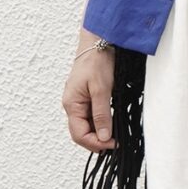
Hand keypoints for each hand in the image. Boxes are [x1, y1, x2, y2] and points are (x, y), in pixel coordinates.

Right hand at [63, 37, 118, 151]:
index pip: (79, 134)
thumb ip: (102, 114)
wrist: (98, 43)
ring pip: (87, 126)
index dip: (95, 143)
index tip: (113, 144)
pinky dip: (101, 123)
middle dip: (97, 141)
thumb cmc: (96, 61)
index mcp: (71, 104)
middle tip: (116, 143)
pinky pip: (91, 117)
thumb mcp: (101, 89)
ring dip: (99, 134)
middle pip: (81, 133)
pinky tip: (111, 124)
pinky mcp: (87, 98)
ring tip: (116, 136)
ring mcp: (79, 102)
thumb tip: (103, 136)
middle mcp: (72, 105)